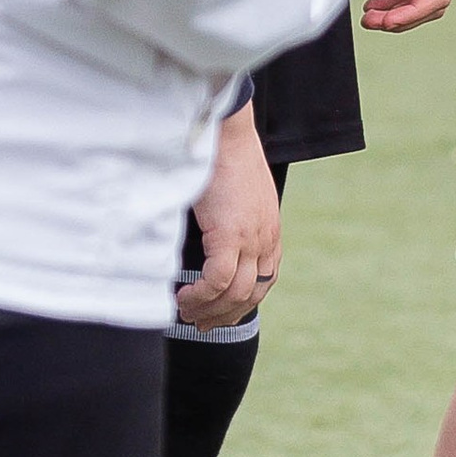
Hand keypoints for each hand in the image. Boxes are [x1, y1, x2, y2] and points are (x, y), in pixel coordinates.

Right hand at [180, 102, 279, 327]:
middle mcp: (266, 239)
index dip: (241, 304)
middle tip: (198, 324)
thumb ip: (230, 224)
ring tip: (186, 310)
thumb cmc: (223, 159)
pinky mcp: (232, 234)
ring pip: (235, 293)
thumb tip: (208, 245)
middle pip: (251, 294)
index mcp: (269, 231)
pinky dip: (201, 294)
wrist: (226, 132)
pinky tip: (185, 295)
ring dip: (208, 309)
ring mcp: (252, 238)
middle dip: (224, 315)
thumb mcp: (235, 198)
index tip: (219, 314)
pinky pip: (219, 280)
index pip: (264, 281)